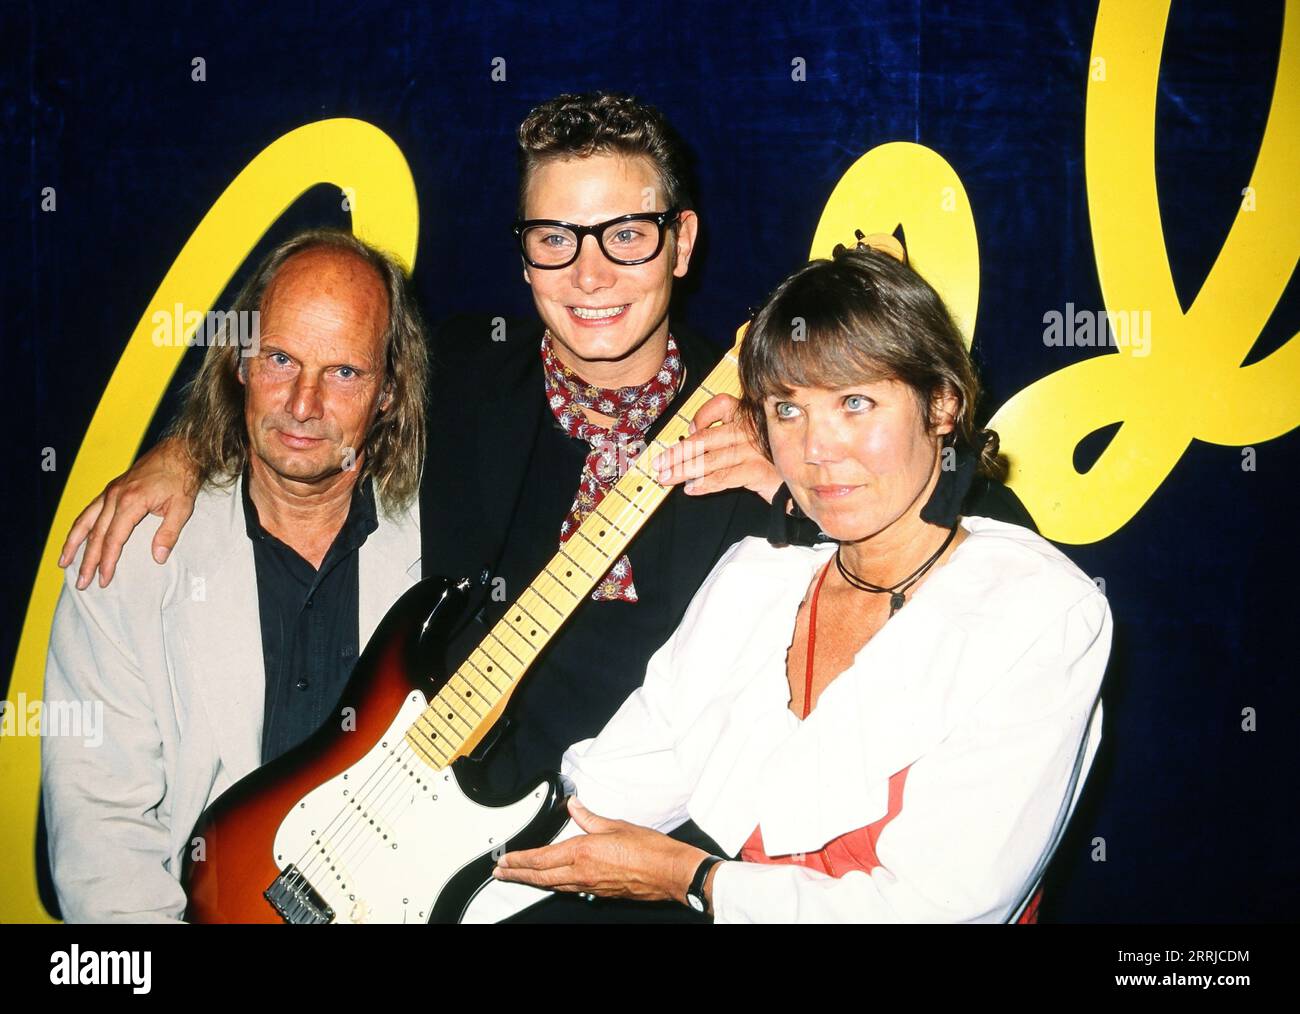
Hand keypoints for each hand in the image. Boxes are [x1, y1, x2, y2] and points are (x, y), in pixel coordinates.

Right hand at [58, 437, 200, 588]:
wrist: (180, 452)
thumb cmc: (182, 479)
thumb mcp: (182, 508)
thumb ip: (168, 534)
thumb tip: (158, 558)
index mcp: (130, 503)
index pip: (113, 540)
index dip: (107, 562)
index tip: (104, 580)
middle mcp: (115, 497)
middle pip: (96, 535)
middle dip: (87, 561)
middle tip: (82, 582)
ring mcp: (111, 491)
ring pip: (85, 521)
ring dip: (73, 543)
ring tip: (63, 562)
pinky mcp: (112, 488)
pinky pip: (90, 510)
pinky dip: (80, 525)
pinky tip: (75, 537)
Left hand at [493, 797, 705, 904]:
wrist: (669, 872)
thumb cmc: (649, 849)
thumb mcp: (616, 825)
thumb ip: (590, 818)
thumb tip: (574, 806)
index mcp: (583, 852)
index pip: (541, 857)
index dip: (519, 859)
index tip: (505, 858)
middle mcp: (582, 872)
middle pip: (540, 876)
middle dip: (517, 874)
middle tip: (501, 872)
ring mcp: (590, 886)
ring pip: (553, 885)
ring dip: (533, 881)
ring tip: (519, 877)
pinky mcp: (600, 893)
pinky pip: (569, 889)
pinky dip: (554, 885)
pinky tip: (552, 882)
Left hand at [652, 393, 781, 502]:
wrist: (796, 484)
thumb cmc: (768, 461)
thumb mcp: (748, 442)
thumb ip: (724, 437)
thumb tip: (688, 443)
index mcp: (748, 416)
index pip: (721, 404)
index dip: (701, 416)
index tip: (688, 432)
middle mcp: (750, 429)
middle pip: (706, 437)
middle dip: (678, 453)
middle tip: (659, 464)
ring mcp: (754, 450)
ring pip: (710, 460)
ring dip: (684, 470)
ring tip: (666, 478)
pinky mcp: (758, 471)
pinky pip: (725, 477)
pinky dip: (706, 484)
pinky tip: (692, 489)